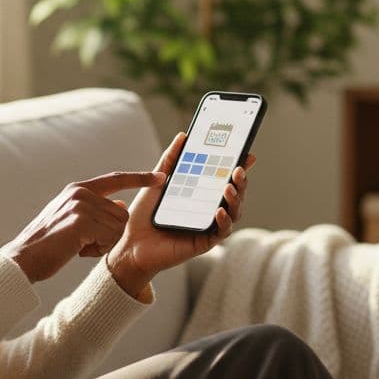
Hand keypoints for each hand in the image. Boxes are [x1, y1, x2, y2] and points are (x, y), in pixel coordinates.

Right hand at [1, 170, 163, 282]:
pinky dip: (97, 249)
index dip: (140, 178)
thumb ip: (96, 210)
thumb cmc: (48, 244)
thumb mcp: (73, 220)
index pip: (117, 179)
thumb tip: (122, 205)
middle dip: (109, 235)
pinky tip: (77, 250)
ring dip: (102, 244)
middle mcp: (80, 193)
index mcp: (78, 189)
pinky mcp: (81, 220)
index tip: (161, 177)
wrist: (23, 259)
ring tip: (78, 247)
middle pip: (121, 213)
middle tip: (84, 244)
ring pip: (117, 227)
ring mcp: (80, 205)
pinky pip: (109, 237)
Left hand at [106, 132, 255, 295]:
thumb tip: (183, 136)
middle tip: (238, 169)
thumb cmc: (144, 215)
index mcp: (201, 194)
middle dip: (240, 181)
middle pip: (234, 194)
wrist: (131, 243)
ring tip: (229, 186)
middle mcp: (209, 209)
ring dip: (235, 199)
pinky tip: (219, 210)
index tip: (247, 154)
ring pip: (233, 212)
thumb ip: (170, 160)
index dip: (239, 167)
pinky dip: (223, 220)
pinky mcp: (204, 242)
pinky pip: (221, 231)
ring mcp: (209, 226)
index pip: (225, 178)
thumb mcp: (157, 182)